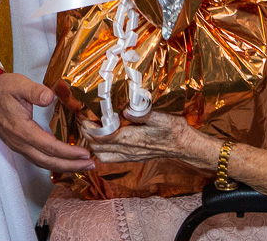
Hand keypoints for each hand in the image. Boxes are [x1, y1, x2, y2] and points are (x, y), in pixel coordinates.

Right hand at [0, 73, 93, 171]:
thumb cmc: (1, 89)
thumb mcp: (19, 84)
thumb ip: (35, 91)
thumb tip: (50, 97)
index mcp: (22, 130)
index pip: (49, 146)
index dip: (68, 152)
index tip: (84, 153)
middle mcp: (19, 142)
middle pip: (48, 161)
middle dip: (70, 165)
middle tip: (90, 164)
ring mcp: (17, 145)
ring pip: (42, 162)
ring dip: (62, 166)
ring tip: (81, 165)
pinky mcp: (17, 143)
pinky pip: (37, 158)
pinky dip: (52, 162)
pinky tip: (62, 160)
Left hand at [82, 110, 211, 166]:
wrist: (184, 146)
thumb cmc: (174, 130)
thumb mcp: (162, 117)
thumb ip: (143, 114)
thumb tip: (126, 109)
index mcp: (132, 139)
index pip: (101, 136)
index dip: (88, 127)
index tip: (82, 114)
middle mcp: (128, 150)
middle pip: (97, 147)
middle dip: (85, 133)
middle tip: (82, 118)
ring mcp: (129, 156)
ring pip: (101, 155)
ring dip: (91, 143)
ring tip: (89, 128)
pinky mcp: (132, 157)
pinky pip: (110, 158)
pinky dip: (101, 149)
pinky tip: (103, 138)